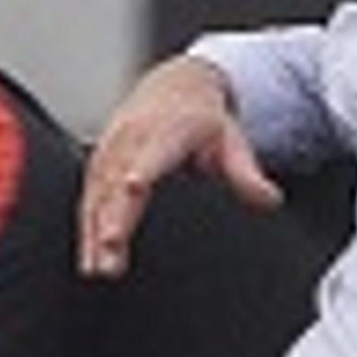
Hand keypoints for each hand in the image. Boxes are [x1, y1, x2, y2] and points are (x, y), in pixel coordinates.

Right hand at [78, 56, 277, 278]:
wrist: (173, 87)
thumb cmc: (202, 121)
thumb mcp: (231, 141)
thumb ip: (247, 174)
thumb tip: (270, 199)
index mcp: (168, 129)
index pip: (154, 152)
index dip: (142, 170)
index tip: (133, 188)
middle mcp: (133, 137)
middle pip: (118, 181)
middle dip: (113, 218)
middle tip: (111, 255)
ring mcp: (111, 150)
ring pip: (98, 194)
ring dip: (94, 232)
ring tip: (98, 269)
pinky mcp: (98, 165)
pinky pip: (88, 199)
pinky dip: (86, 229)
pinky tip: (87, 260)